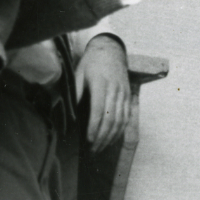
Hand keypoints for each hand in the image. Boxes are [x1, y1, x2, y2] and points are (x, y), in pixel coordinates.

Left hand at [76, 35, 131, 151]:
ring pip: (120, 120)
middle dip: (102, 137)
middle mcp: (115, 91)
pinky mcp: (128, 97)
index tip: (88, 140)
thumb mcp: (79, 73)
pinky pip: (126, 117)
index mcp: (101, 84)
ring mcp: (124, 94)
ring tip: (101, 148)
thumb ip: (76, 92)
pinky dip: (120, 130)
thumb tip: (71, 111)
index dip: (94, 127)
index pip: (99, 110)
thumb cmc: (92, 63)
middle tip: (93, 149)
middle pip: (111, 119)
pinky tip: (112, 139)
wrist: (111, 50)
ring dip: (111, 137)